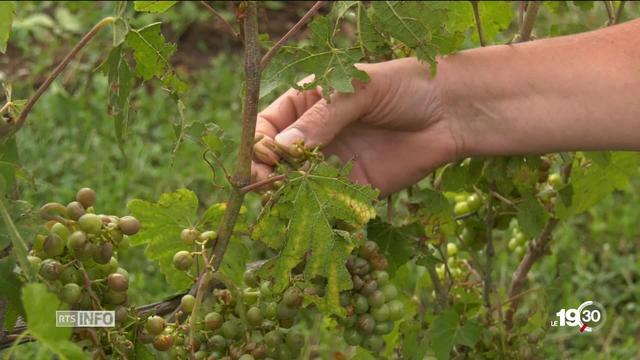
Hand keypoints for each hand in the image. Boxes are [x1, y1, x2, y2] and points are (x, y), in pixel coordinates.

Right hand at [252, 57, 462, 195]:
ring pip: (298, 187)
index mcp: (305, 105)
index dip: (259, 145)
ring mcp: (332, 165)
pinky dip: (318, 215)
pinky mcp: (354, 190)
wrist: (450, 112)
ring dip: (289, 200)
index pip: (267, 127)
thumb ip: (321, 119)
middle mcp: (313, 137)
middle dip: (267, 177)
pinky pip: (329, 205)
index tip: (263, 160)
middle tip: (268, 190)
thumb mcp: (356, 93)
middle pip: (277, 162)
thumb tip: (280, 148)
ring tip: (285, 209)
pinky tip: (312, 223)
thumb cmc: (402, 87)